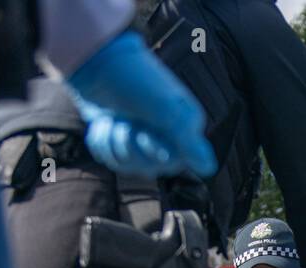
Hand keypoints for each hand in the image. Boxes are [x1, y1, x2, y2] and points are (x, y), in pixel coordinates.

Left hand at [66, 32, 216, 177]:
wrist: (97, 61)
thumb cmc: (134, 80)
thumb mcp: (166, 109)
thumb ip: (188, 141)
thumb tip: (209, 168)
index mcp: (183, 128)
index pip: (173, 163)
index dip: (155, 152)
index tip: (144, 132)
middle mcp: (165, 136)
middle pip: (148, 167)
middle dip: (130, 146)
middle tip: (126, 120)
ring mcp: (140, 138)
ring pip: (126, 165)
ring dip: (113, 141)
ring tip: (113, 119)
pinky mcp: (119, 138)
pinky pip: (110, 158)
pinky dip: (102, 142)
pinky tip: (103, 123)